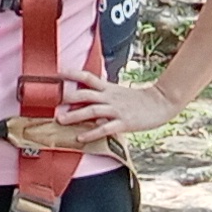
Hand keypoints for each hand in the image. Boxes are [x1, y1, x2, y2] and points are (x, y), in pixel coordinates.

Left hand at [53, 68, 178, 142]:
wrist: (162, 103)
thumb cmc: (138, 100)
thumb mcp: (118, 92)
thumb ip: (102, 93)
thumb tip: (85, 95)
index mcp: (108, 88)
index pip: (86, 77)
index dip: (71, 74)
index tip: (55, 73)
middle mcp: (109, 97)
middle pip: (84, 94)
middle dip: (66, 97)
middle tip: (49, 100)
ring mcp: (116, 109)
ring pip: (91, 110)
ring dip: (75, 115)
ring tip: (60, 120)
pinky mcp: (123, 122)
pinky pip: (104, 128)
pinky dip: (92, 133)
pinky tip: (80, 138)